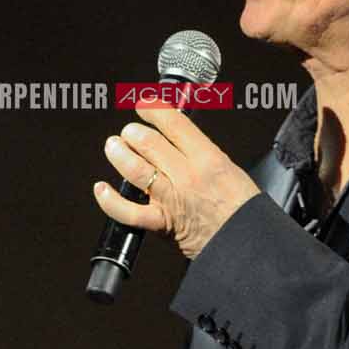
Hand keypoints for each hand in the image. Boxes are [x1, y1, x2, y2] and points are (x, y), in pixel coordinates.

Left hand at [93, 100, 260, 261]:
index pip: (174, 123)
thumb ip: (201, 154)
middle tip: (129, 132)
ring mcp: (171, 199)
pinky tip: (102, 189)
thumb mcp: (228, 169)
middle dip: (132, 132)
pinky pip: (128, 211)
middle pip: (149, 143)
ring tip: (114, 147)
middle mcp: (187, 175)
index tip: (144, 104)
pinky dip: (110, 200)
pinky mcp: (160, 223)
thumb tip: (177, 139)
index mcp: (208, 159)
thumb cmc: (241, 210)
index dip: (153, 109)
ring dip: (119, 154)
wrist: (246, 244)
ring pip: (135, 169)